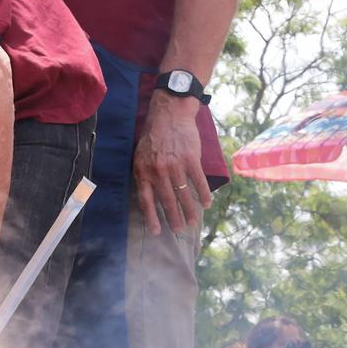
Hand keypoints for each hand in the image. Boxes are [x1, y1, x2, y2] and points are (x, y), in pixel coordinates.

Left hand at [134, 94, 213, 234]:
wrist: (169, 115)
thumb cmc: (153, 138)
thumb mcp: (140, 157)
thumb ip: (144, 176)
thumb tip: (147, 198)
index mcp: (143, 172)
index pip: (146, 201)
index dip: (152, 218)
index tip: (157, 232)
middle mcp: (158, 171)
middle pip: (167, 201)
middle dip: (173, 218)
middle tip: (179, 230)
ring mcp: (175, 165)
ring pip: (183, 194)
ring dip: (189, 210)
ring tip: (192, 222)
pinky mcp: (191, 159)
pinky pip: (198, 181)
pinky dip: (203, 194)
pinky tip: (206, 204)